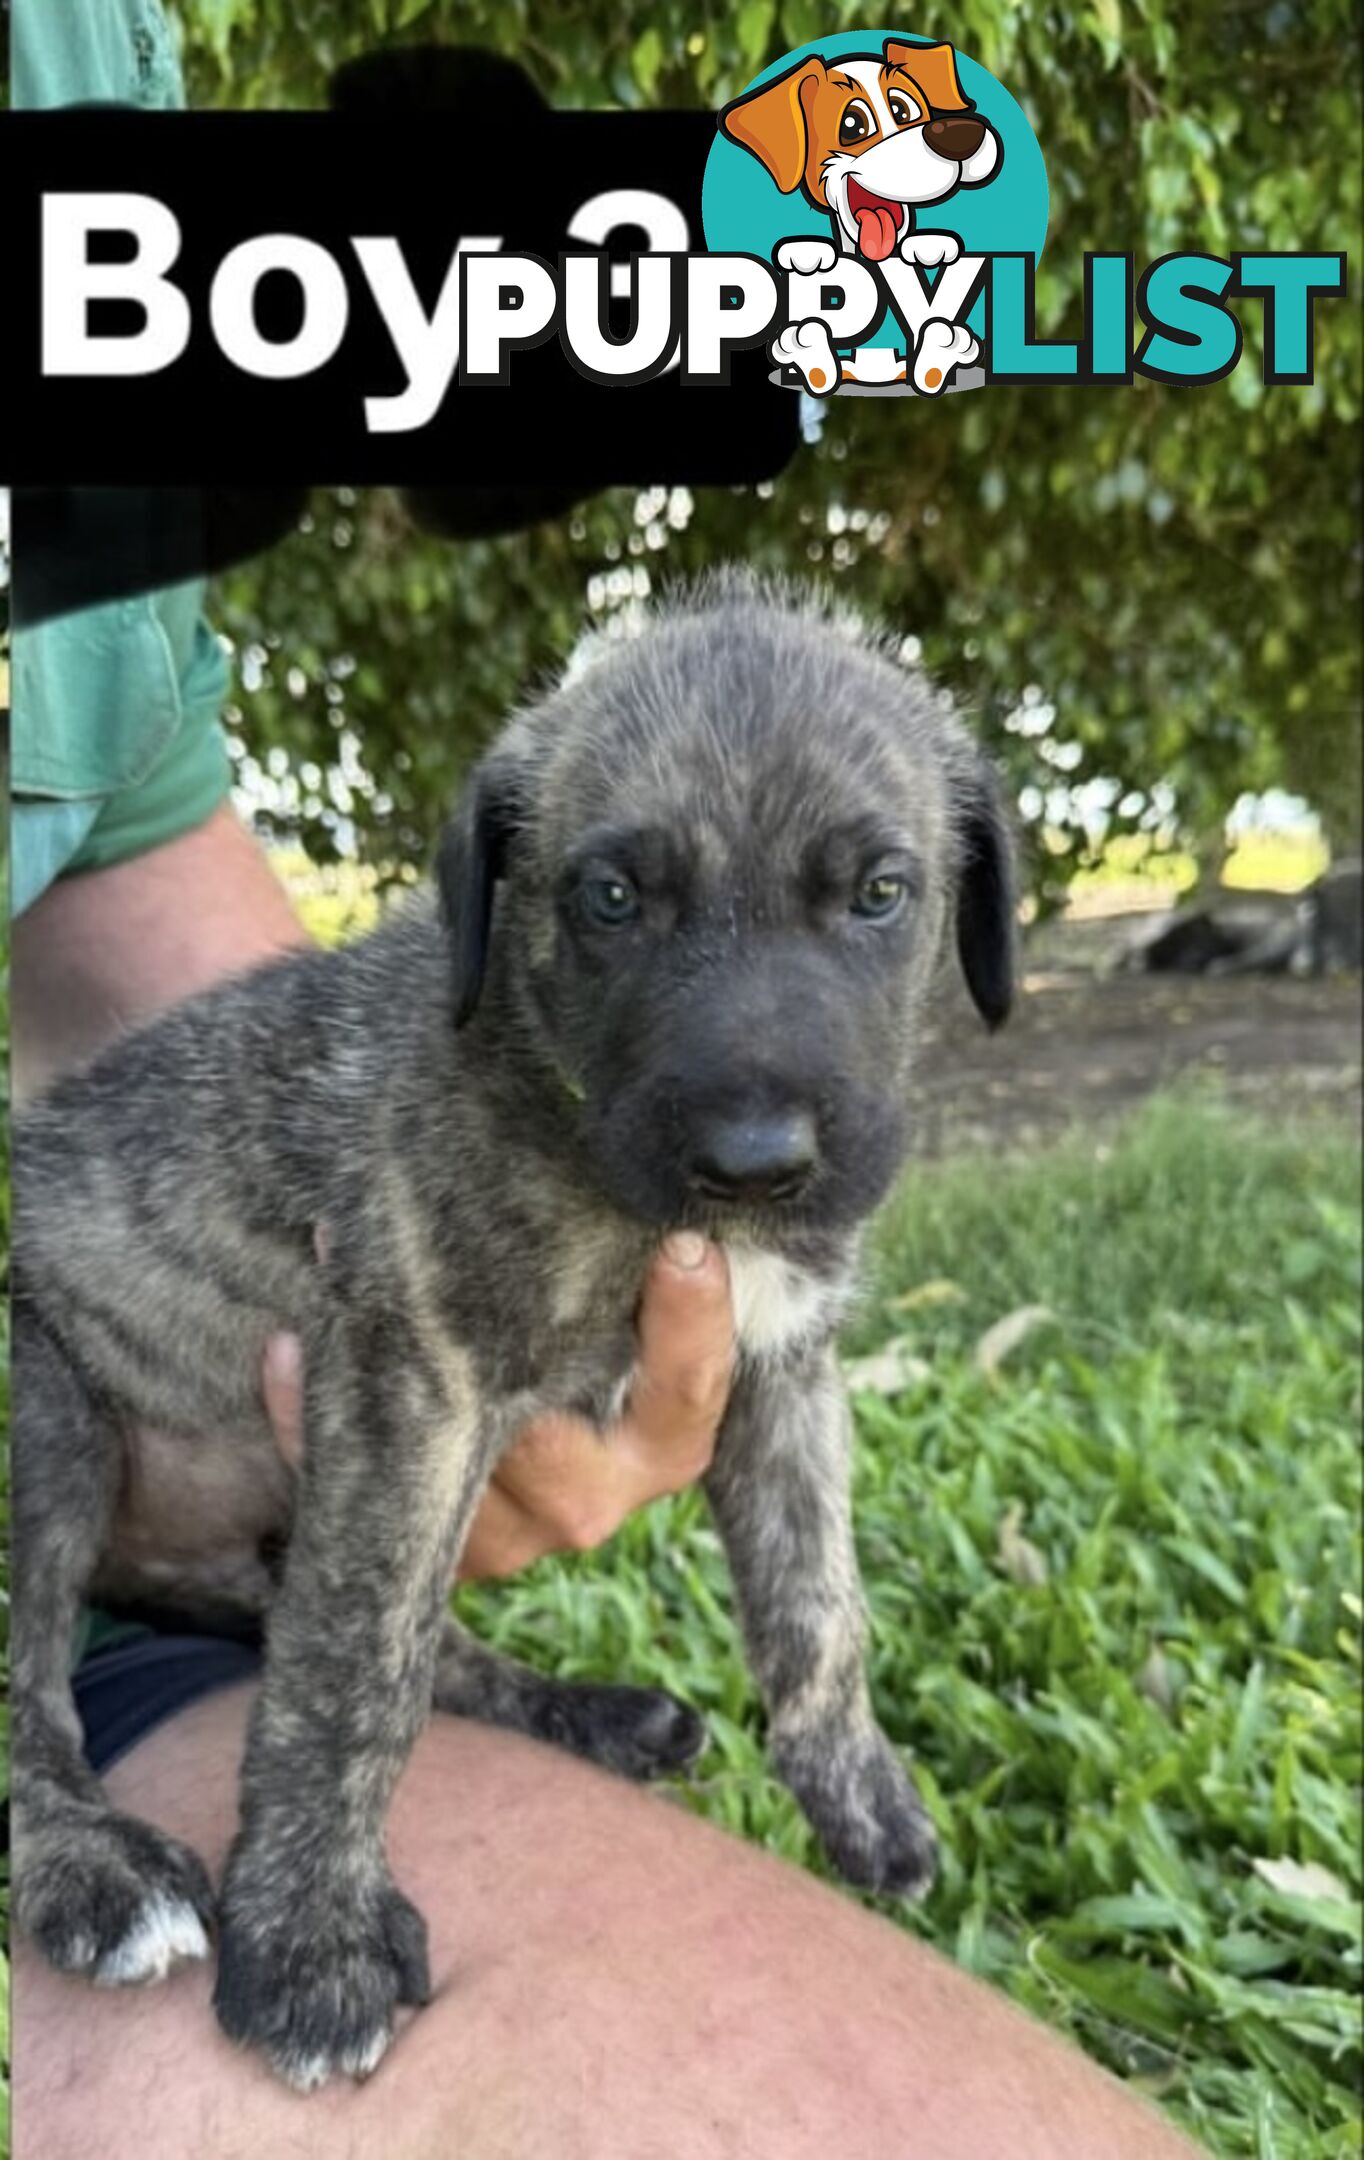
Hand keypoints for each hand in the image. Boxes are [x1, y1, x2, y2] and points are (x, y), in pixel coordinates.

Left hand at [263, 1232, 734, 1578]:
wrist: (504, 1433)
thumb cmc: (579, 1339)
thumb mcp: (619, 1310)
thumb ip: (629, 1260)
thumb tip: (637, 1170)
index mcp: (662, 1442)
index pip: (692, 1389)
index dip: (693, 1321)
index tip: (682, 1243)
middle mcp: (591, 1496)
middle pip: (551, 1446)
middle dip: (493, 1345)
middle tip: (444, 1249)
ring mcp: (509, 1535)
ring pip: (447, 1468)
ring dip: (384, 1370)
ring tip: (333, 1272)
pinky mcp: (431, 1553)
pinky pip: (367, 1494)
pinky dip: (314, 1425)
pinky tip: (284, 1351)